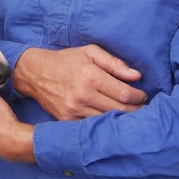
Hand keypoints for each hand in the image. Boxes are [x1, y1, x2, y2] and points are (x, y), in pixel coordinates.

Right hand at [13, 45, 147, 119]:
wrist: (35, 73)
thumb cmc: (66, 60)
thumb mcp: (90, 52)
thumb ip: (114, 63)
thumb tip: (136, 76)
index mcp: (91, 76)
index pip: (124, 94)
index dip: (138, 97)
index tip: (143, 96)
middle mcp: (83, 95)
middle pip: (118, 110)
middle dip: (135, 111)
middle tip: (143, 110)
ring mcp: (74, 110)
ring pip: (106, 120)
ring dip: (121, 120)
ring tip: (131, 116)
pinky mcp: (66, 120)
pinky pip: (91, 126)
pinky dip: (103, 125)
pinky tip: (111, 121)